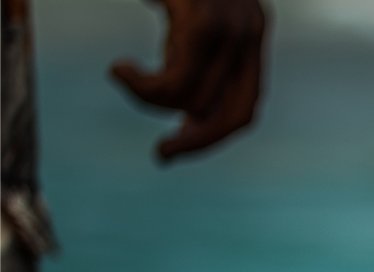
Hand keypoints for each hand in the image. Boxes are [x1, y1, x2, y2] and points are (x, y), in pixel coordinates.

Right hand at [111, 0, 266, 161]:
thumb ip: (193, 53)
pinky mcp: (204, 23)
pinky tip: (121, 69)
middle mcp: (249, 30)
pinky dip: (144, 88)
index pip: (245, 105)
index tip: (179, 146)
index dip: (214, 135)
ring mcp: (232, 27)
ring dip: (153, 101)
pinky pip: (178, 82)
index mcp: (250, 31)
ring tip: (125, 74)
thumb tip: (188, 110)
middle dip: (197, 142)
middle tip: (162, 154)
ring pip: (199, 101)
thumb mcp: (185, 11)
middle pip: (236, 114)